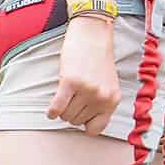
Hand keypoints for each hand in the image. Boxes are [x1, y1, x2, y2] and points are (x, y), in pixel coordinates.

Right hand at [48, 17, 121, 131]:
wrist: (92, 35)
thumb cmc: (98, 59)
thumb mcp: (108, 85)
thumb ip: (101, 103)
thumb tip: (86, 125)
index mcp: (113, 100)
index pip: (95, 129)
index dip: (84, 124)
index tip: (80, 116)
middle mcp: (102, 97)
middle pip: (77, 122)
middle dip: (71, 112)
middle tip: (71, 98)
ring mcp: (87, 90)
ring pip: (66, 116)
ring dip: (62, 109)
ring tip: (65, 96)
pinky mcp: (70, 82)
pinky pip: (56, 108)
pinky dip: (51, 111)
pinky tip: (52, 108)